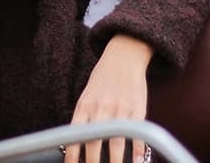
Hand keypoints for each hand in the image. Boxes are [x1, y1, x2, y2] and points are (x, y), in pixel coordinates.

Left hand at [65, 35, 153, 162]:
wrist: (123, 57)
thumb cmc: (102, 79)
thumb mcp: (86, 96)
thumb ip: (82, 118)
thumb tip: (75, 143)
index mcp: (85, 106)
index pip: (75, 136)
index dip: (72, 155)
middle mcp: (101, 109)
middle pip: (94, 143)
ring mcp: (120, 110)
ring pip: (116, 142)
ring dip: (115, 161)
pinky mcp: (137, 109)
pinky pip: (136, 134)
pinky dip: (137, 150)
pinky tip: (136, 161)